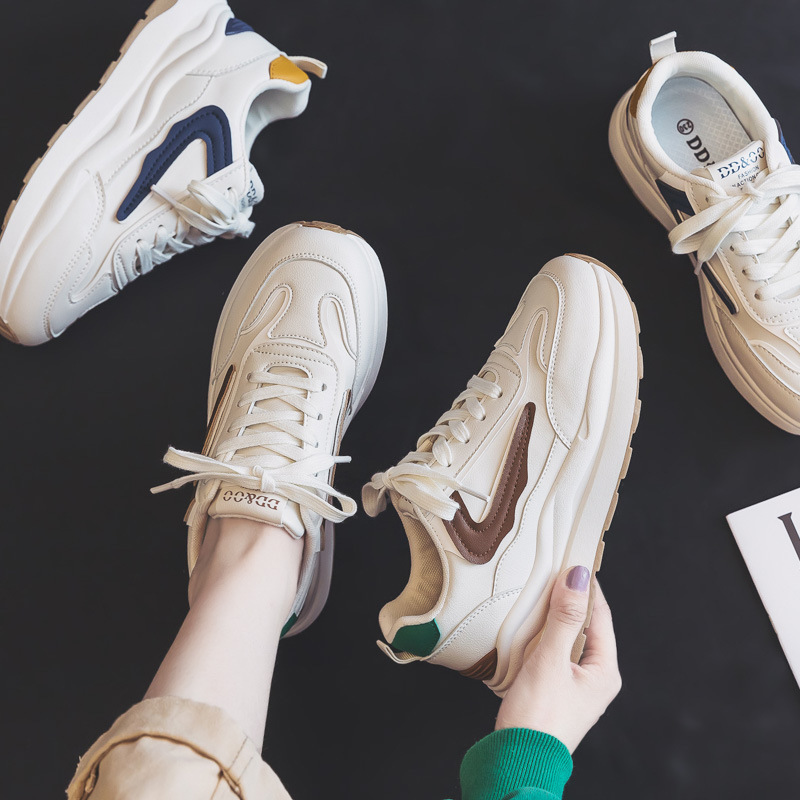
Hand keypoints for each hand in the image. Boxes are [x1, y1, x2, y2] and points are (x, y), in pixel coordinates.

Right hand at [495, 566, 621, 752]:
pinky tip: (529, 629)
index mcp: (604, 672)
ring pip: (569, 640)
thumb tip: (578, 577)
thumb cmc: (538, 718)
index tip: (574, 559)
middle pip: (587, 627)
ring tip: (539, 594)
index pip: (601, 616)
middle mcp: (595, 680)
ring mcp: (576, 688)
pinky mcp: (556, 693)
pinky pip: (555, 654)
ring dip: (556, 618)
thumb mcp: (550, 660)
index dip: (587, 586)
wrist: (517, 762)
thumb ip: (564, 617)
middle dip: (571, 600)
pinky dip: (545, 637)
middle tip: (553, 572)